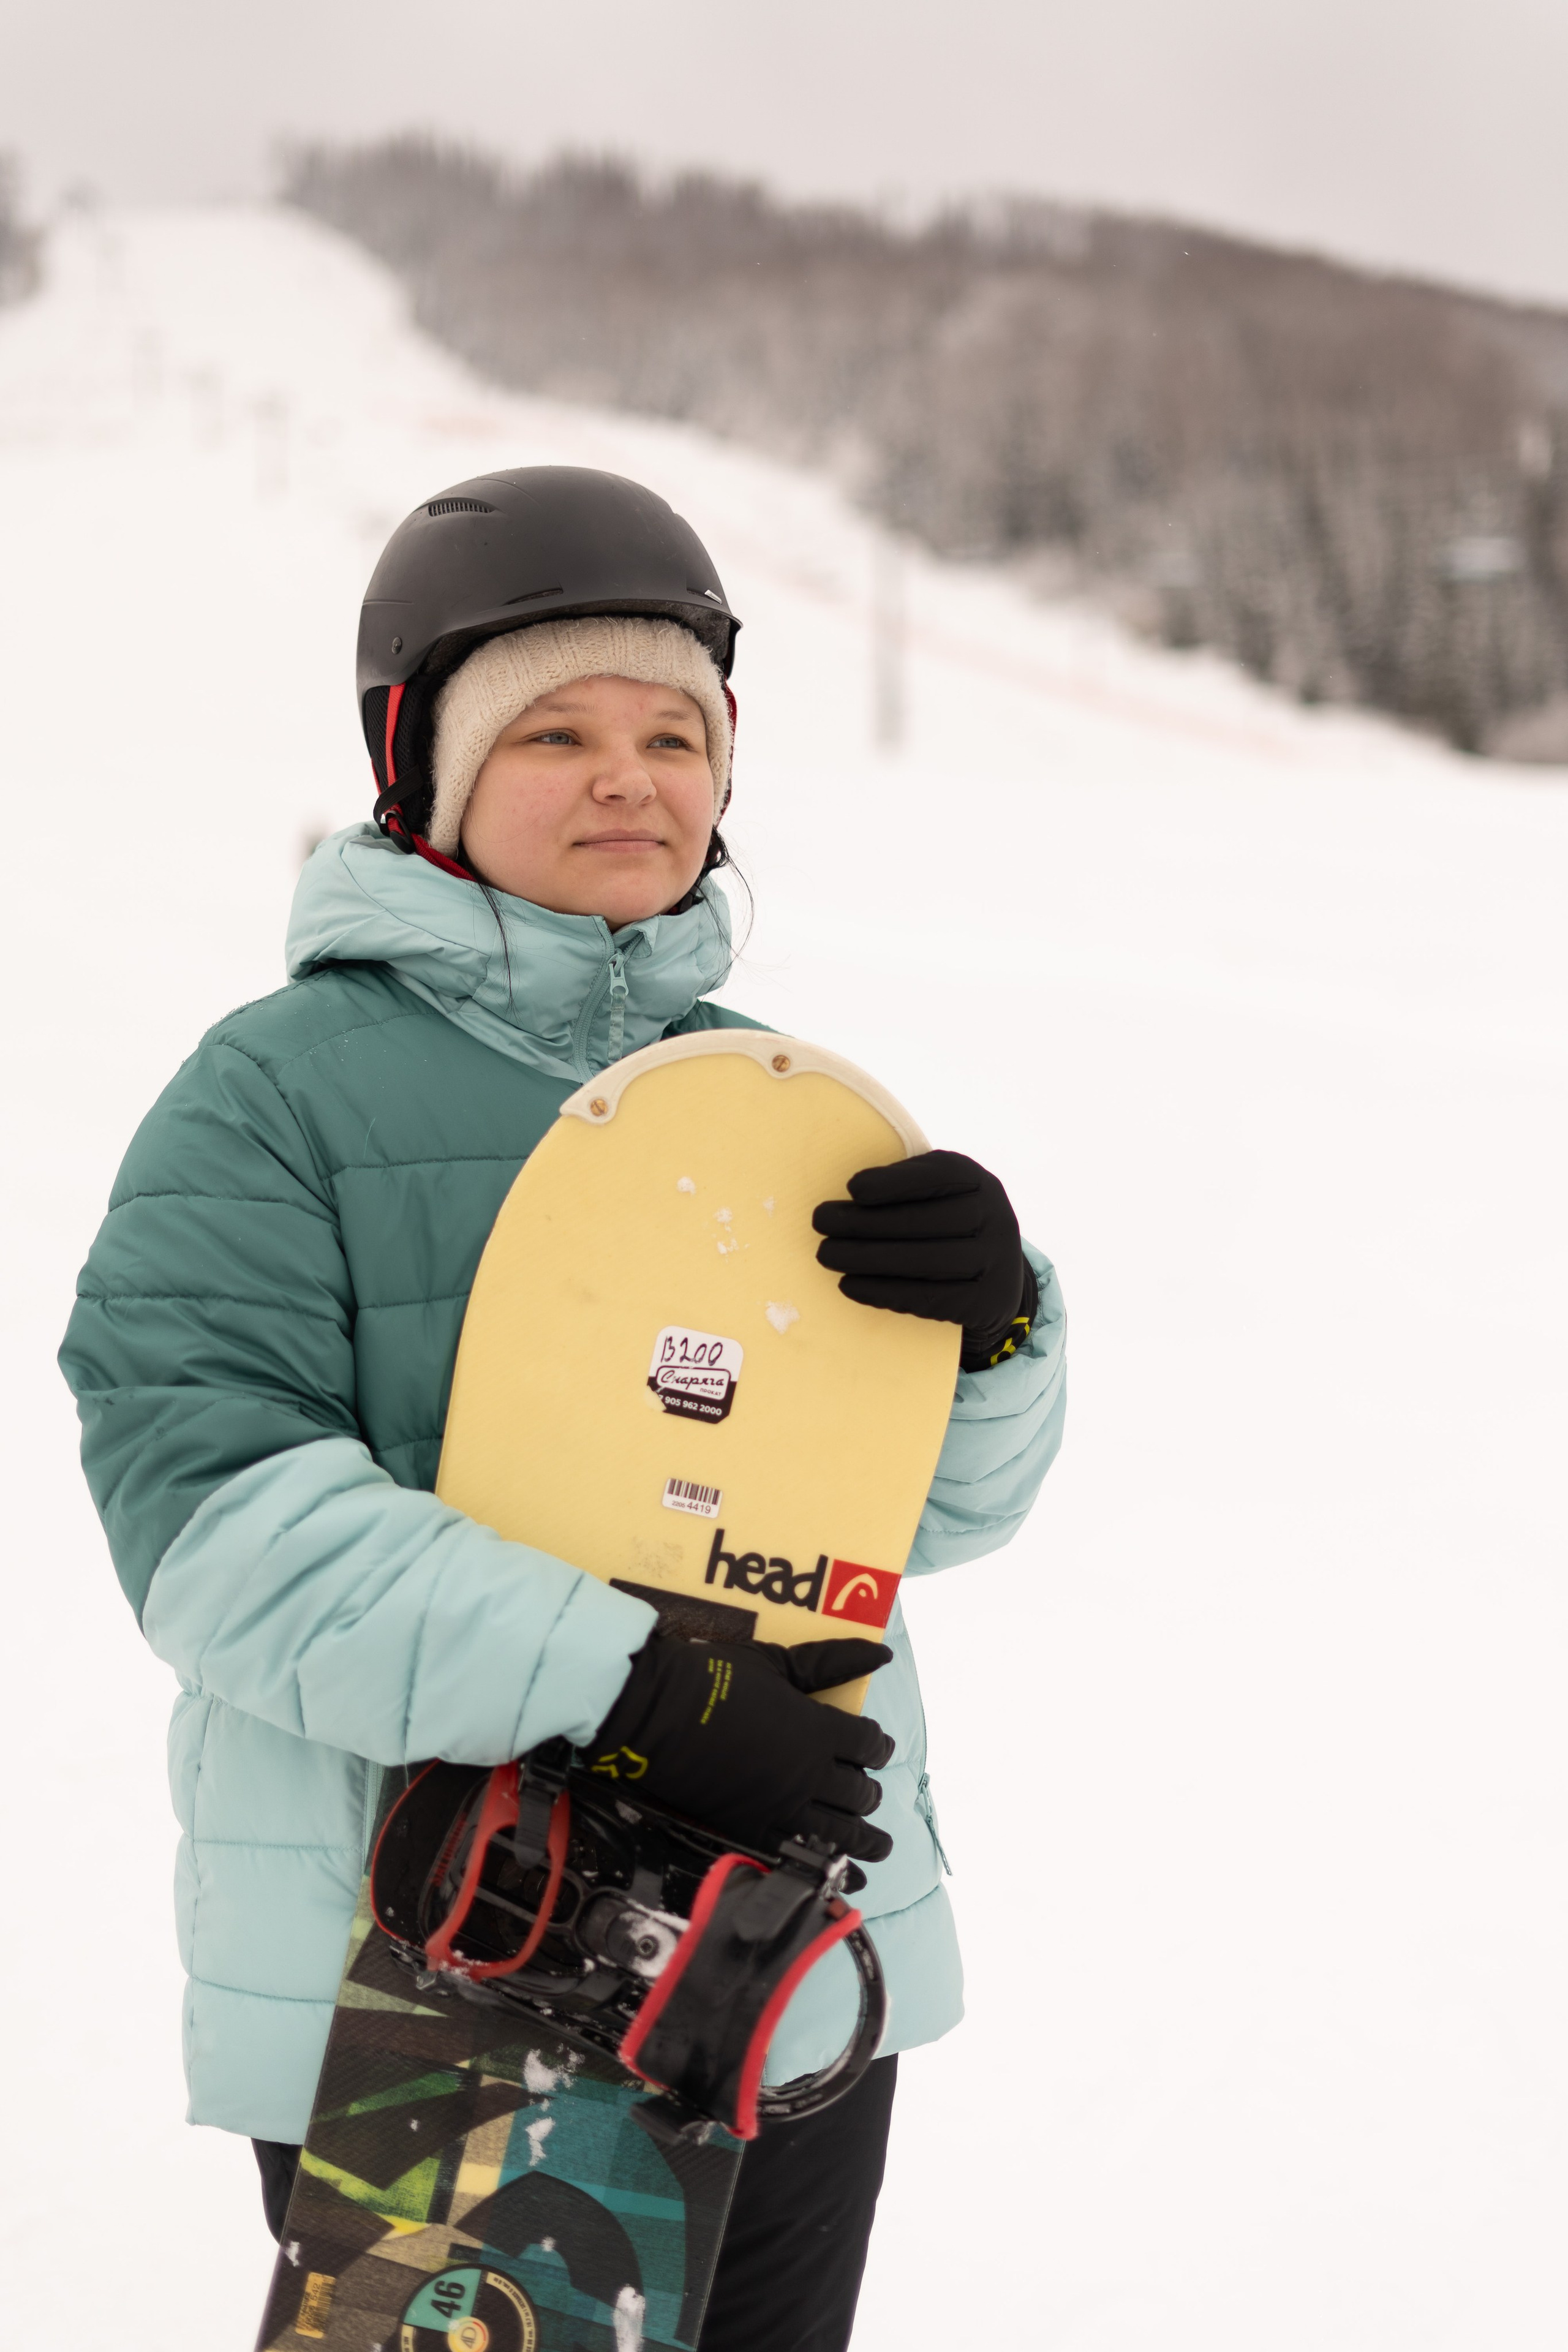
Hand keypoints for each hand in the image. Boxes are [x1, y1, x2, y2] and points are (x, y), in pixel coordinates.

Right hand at [586, 1635, 895, 1863]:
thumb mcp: (775, 1661)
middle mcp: (808, 1774)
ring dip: (865, 1841)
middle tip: (869, 1792)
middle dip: (869, 1792)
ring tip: (879, 1849)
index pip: (867, 1744)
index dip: (878, 1745)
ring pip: (838, 1832)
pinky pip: (797, 1857)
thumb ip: (829, 1661)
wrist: (656, 1714)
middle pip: (858, 1792)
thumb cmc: (714, 1678)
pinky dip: (825, 1870)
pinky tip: (839, 1878)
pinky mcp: (750, 1829)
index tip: (877, 1746)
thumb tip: (881, 1653)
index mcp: (817, 1729)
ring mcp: (780, 1807)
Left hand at [813, 1149, 1034, 1369]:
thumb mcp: (937, 1193)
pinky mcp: (986, 1302)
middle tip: (821, 1223)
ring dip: (868, 1259)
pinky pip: (929, 1299)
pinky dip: (884, 1292)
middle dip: (866, 1222)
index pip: (939, 1175)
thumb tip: (848, 1198)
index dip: (895, 1182)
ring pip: (926, 1261)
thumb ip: (906, 1186)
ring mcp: (996, 1261)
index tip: (853, 1188)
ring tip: (826, 1255)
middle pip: (926, 1221)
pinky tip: (850, 1285)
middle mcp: (995, 1216)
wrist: (996, 1278)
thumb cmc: (946, 1225)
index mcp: (978, 1181)